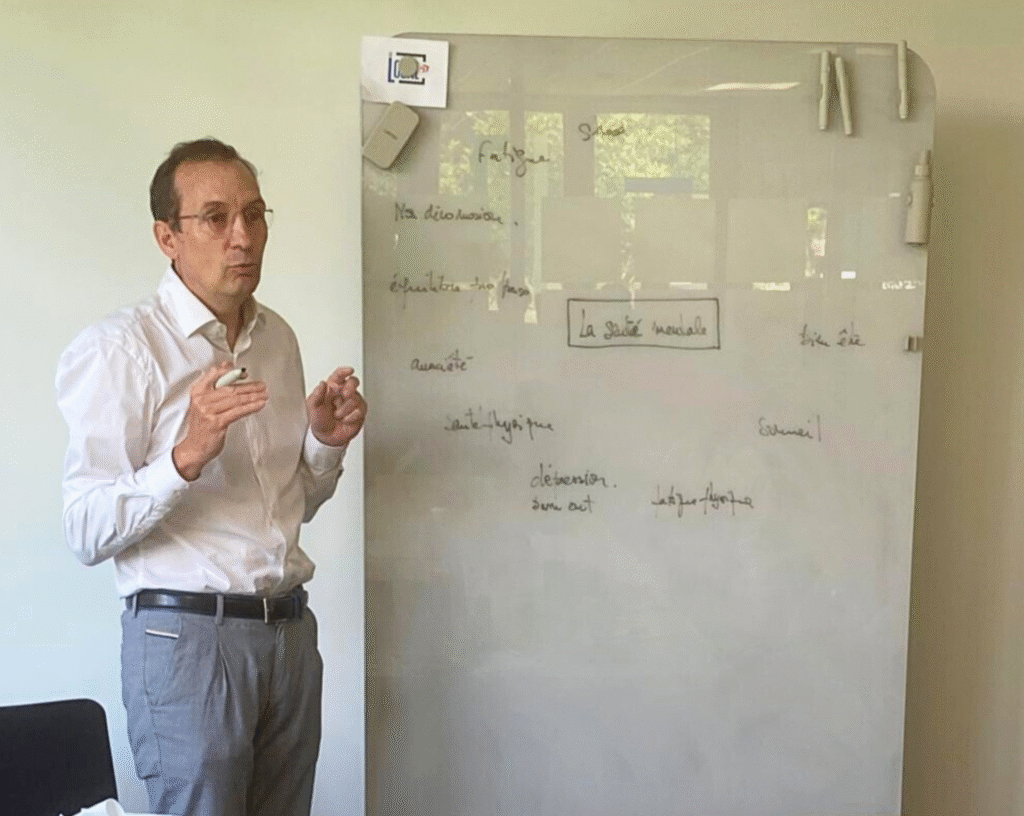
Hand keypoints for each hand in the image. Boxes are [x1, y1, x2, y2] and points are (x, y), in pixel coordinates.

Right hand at [172, 362, 267, 480]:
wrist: (194, 448)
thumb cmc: (202, 425)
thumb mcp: (204, 404)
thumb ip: (216, 389)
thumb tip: (232, 372)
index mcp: (197, 391)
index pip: (214, 374)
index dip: (231, 372)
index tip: (244, 373)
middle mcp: (201, 399)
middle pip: (230, 389)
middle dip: (249, 386)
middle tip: (262, 385)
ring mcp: (208, 411)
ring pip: (236, 400)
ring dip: (253, 396)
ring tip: (264, 395)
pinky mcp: (217, 423)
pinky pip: (238, 411)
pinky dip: (251, 407)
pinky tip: (259, 405)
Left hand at [306, 367, 366, 447]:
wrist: (326, 437)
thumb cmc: (319, 419)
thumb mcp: (313, 406)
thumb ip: (317, 394)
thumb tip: (322, 383)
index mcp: (332, 387)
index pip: (339, 375)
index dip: (345, 371)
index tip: (349, 370)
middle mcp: (344, 392)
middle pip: (353, 381)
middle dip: (350, 387)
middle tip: (345, 394)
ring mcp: (353, 402)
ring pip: (356, 398)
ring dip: (344, 409)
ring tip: (337, 415)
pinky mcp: (360, 412)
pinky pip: (360, 410)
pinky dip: (351, 417)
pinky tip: (345, 420)